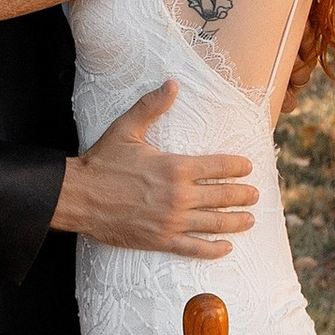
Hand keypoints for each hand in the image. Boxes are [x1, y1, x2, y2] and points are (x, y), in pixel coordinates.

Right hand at [51, 87, 258, 256]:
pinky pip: (195, 248)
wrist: (79, 197)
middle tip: (255, 195)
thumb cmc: (102, 162)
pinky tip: (226, 247)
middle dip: (243, 195)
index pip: (219, 166)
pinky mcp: (161, 240)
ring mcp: (172, 221)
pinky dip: (214, 249)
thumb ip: (151, 106)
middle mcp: (179, 195)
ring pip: (215, 223)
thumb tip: (171, 84)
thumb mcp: (126, 129)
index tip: (248, 167)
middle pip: (223, 195)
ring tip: (250, 219)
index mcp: (175, 167)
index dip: (237, 167)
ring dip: (237, 221)